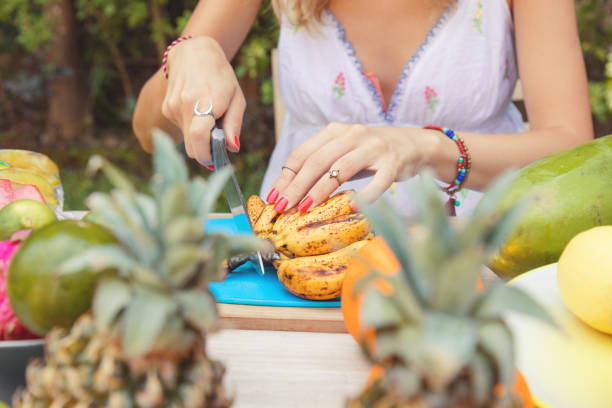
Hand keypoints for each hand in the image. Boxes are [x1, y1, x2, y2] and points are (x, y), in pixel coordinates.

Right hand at [162, 36, 244, 166]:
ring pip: (187, 139)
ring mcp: (172, 107)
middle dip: (205, 153)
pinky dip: (192, 129)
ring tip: (210, 121)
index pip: (200, 137)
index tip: (216, 161)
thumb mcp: (237, 98)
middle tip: (218, 149)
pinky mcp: (167, 108)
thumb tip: (232, 148)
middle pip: (191, 146)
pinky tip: (199, 113)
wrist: (194, 53)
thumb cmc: (221, 76)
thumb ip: (234, 125)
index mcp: (205, 101)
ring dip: (199, 139)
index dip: (207, 155)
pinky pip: (181, 128)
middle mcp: (184, 105)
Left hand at [266, 123, 441, 211]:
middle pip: (318, 161)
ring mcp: (374, 148)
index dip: (286, 176)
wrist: (413, 145)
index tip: (273, 197)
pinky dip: (365, 194)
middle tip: (283, 206)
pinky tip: (352, 206)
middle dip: (297, 185)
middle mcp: (353, 135)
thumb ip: (320, 164)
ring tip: (305, 208)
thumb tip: (288, 189)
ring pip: (342, 168)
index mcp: (335, 131)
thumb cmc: (370, 153)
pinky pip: (378, 180)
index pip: (303, 153)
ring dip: (321, 190)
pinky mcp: (393, 162)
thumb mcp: (343, 151)